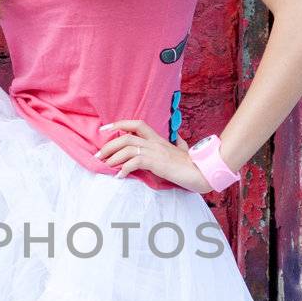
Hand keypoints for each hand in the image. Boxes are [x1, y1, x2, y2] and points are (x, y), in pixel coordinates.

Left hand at [94, 119, 213, 192]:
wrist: (202, 172)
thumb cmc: (193, 164)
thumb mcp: (183, 151)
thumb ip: (178, 144)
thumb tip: (178, 139)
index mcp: (158, 139)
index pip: (136, 124)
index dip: (119, 124)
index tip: (104, 129)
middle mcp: (155, 142)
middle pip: (126, 136)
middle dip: (109, 145)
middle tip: (98, 155)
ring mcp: (156, 151)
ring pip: (128, 148)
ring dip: (113, 157)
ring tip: (105, 166)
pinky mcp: (157, 162)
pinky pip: (135, 162)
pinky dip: (124, 169)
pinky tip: (120, 176)